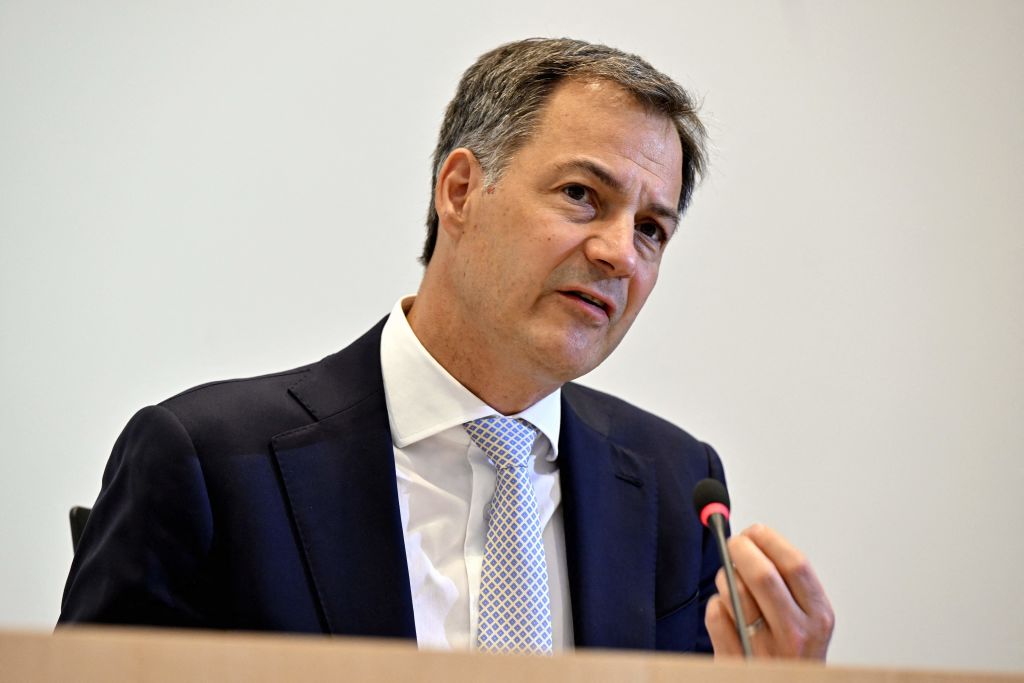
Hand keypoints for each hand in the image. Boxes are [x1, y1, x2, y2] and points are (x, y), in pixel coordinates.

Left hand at [705, 524, 833, 659]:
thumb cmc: (793, 653)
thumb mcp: (809, 620)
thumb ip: (790, 585)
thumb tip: (754, 539)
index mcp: (818, 616)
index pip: (795, 564)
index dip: (770, 540)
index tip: (755, 531)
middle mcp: (796, 633)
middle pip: (763, 574)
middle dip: (741, 549)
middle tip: (733, 543)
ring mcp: (765, 649)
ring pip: (734, 592)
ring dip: (724, 576)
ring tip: (728, 577)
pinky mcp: (736, 659)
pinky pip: (716, 616)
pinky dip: (715, 604)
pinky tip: (725, 609)